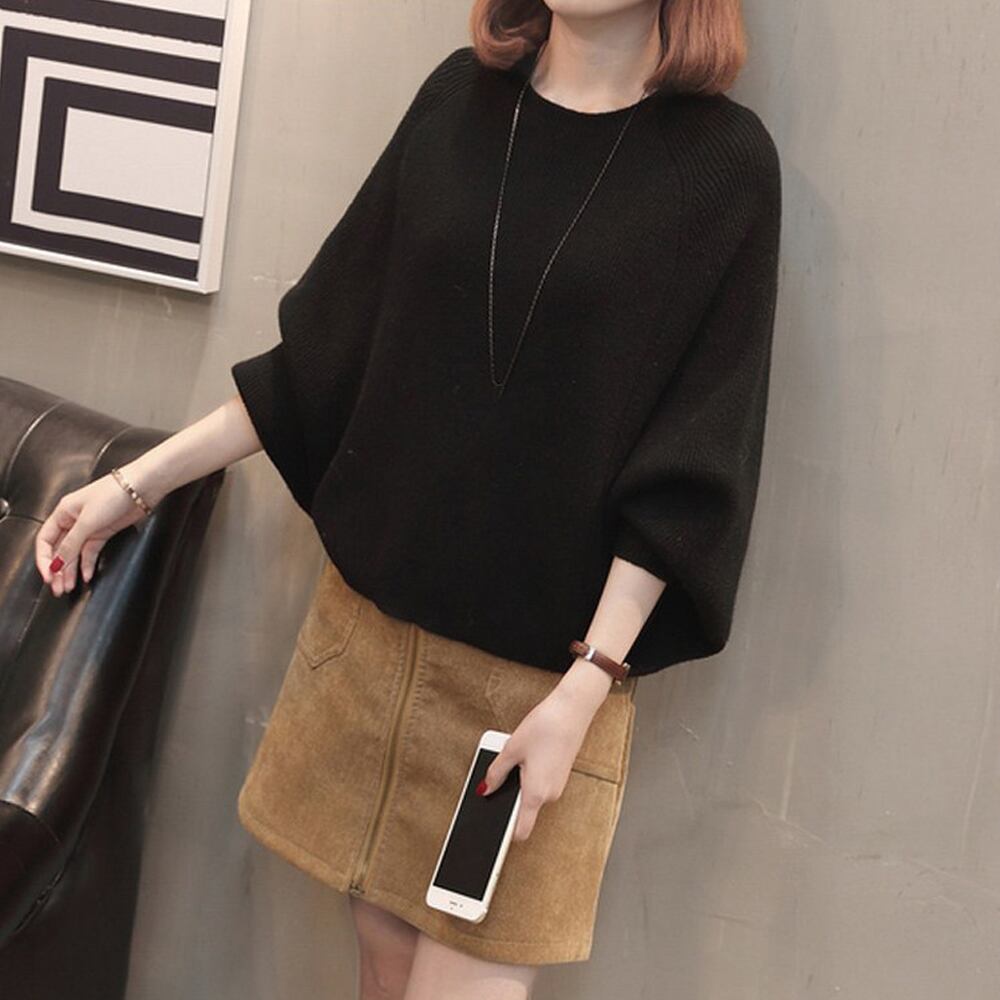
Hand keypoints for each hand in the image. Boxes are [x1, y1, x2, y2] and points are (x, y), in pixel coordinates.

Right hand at [34, 469, 155, 595]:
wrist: (142, 487)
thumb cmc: (114, 493)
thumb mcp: (88, 521)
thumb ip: (72, 543)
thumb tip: (57, 563)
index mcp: (63, 512)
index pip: (44, 540)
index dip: (44, 560)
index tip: (48, 576)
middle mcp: (73, 520)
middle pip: (58, 549)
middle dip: (57, 570)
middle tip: (57, 588)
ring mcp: (89, 527)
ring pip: (74, 553)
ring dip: (71, 570)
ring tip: (68, 587)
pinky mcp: (104, 531)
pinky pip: (91, 551)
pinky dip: (87, 564)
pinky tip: (86, 575)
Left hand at [479, 682, 597, 841]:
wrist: (572, 710)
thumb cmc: (545, 727)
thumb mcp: (511, 749)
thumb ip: (496, 773)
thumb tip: (485, 789)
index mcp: (536, 794)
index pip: (520, 830)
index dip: (506, 835)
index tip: (492, 835)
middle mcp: (550, 794)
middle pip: (524, 809)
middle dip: (509, 796)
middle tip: (497, 777)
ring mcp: (557, 785)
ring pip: (532, 793)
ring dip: (521, 782)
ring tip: (517, 756)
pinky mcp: (560, 774)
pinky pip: (540, 783)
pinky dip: (530, 774)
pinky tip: (529, 753)